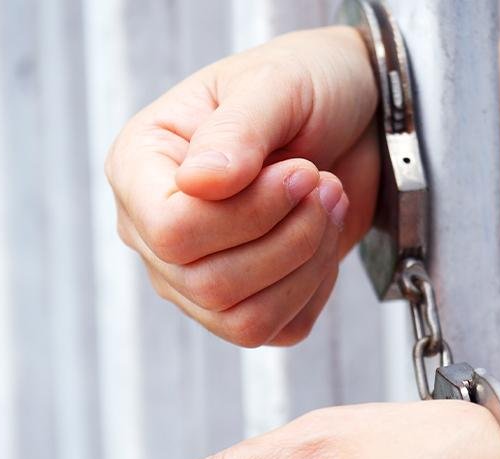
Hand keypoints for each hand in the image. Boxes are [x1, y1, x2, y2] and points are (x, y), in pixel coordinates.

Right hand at [104, 27, 379, 346]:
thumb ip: (236, 132)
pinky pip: (275, 330)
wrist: (359, 115)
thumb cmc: (307, 87)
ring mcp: (191, 276)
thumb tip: (198, 183)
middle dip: (287, 237)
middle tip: (323, 183)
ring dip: (305, 264)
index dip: (244, 214)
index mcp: (140, 166)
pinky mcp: (242, 304)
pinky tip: (324, 237)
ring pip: (239, 320)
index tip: (299, 170)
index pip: (169, 230)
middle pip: (206, 283)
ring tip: (329, 203)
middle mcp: (153, 229)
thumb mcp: (276, 86)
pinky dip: (315, 289)